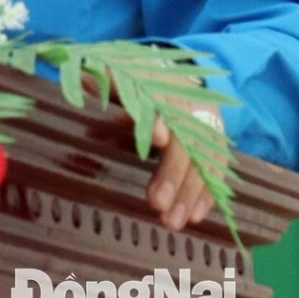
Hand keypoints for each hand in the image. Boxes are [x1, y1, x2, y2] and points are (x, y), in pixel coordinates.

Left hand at [86, 72, 221, 230]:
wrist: (175, 76)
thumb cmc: (137, 80)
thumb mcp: (117, 75)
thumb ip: (101, 81)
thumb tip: (83, 81)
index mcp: (165, 85)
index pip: (163, 102)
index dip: (160, 119)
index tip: (158, 138)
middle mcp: (192, 106)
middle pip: (187, 140)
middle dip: (174, 172)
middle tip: (157, 203)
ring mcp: (208, 126)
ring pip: (204, 161)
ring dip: (190, 194)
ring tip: (172, 222)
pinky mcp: (215, 144)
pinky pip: (214, 171)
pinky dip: (206, 194)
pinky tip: (195, 217)